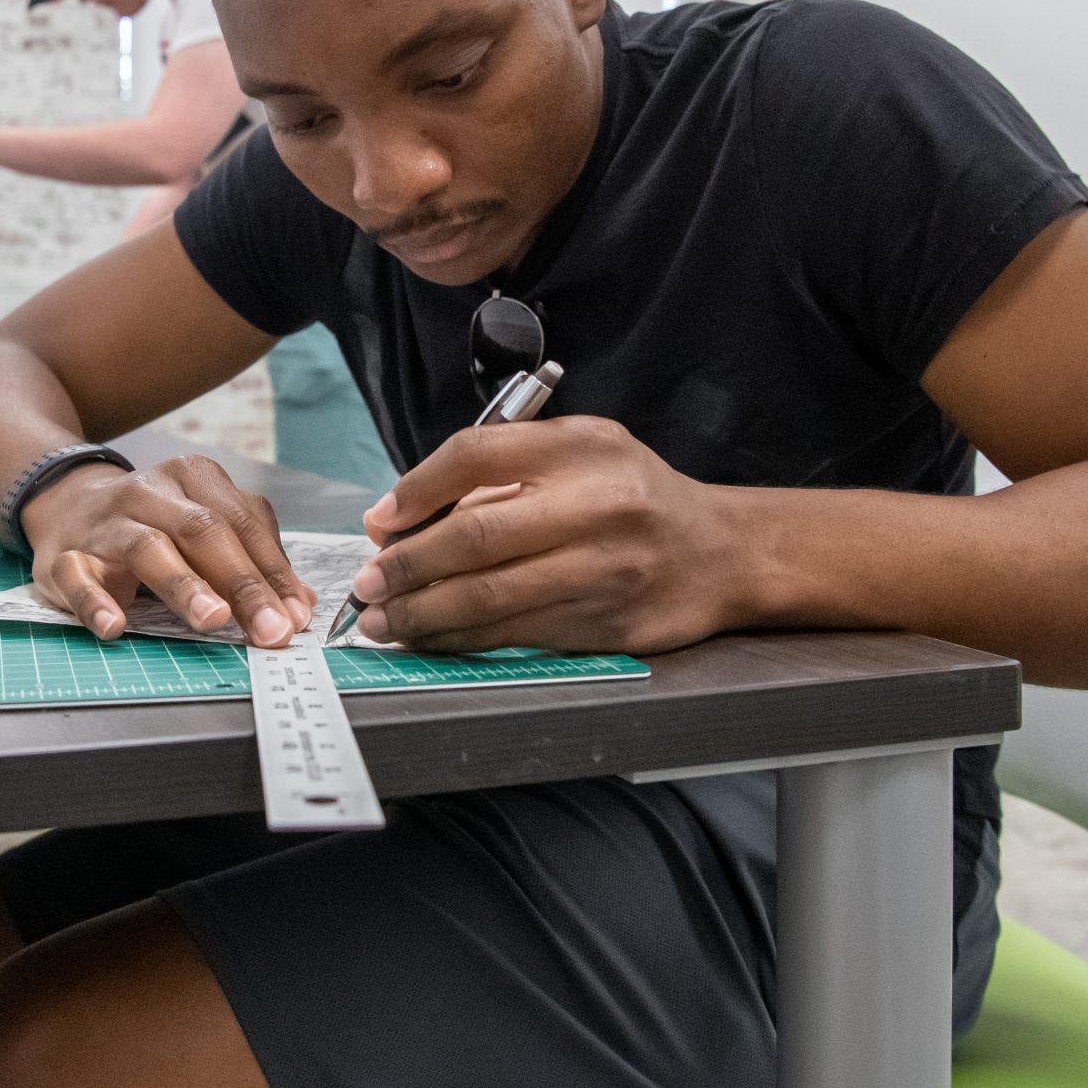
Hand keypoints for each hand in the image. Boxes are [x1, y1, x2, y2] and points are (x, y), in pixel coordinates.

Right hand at [17, 455, 318, 647]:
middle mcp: (149, 491)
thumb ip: (250, 561)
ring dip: (184, 586)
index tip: (296, 618)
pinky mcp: (63, 555)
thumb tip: (299, 605)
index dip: (273, 573)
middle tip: (270, 629)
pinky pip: (77, 576)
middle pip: (202, 531)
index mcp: (193, 477)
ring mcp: (105, 523)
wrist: (68, 505)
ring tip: (213, 620)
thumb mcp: (203, 529)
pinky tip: (115, 625)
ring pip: (147, 548)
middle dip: (242, 583)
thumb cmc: (153, 525)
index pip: (242, 523)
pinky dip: (95, 602)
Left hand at [349, 417, 750, 655]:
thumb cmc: (632, 497)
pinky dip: (463, 640)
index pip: (477, 454)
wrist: (721, 553)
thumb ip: (498, 472)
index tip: (378, 521)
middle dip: (407, 565)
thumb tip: (397, 519)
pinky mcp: (607, 625)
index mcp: (581, 447)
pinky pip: (517, 636)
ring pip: (491, 597)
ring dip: (424, 613)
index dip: (416, 489)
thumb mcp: (579, 454)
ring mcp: (604, 570)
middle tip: (366, 583)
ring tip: (382, 621)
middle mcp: (595, 505)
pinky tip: (432, 639)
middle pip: (476, 535)